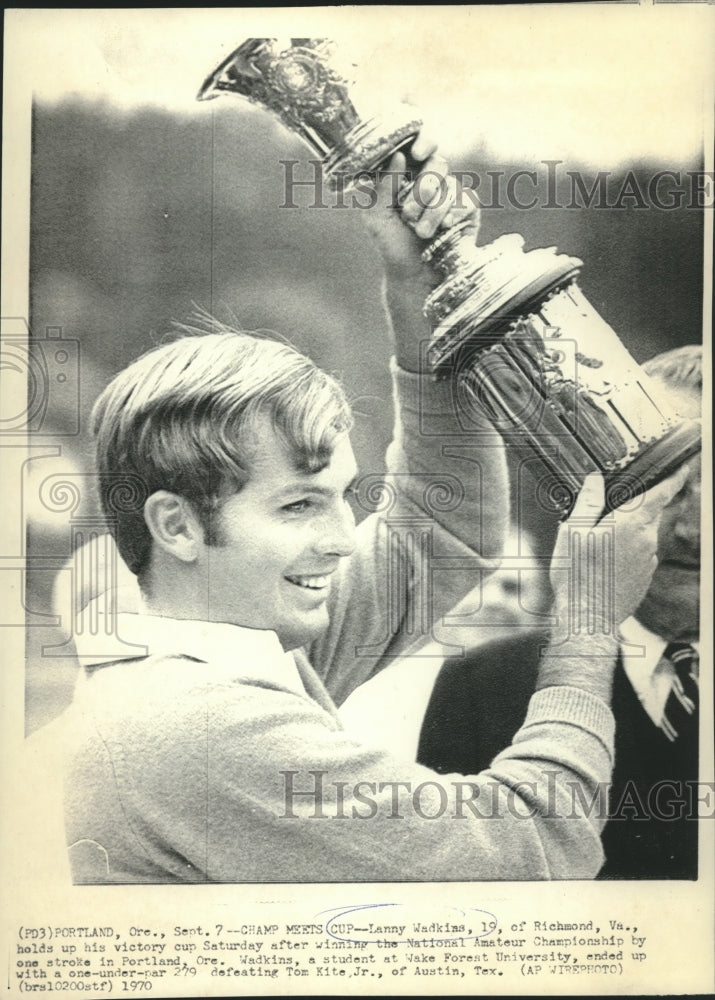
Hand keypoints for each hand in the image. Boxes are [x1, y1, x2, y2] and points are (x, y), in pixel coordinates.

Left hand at [361, 130, 480, 370]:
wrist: (414, 276)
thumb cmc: (392, 247)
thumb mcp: (376, 217)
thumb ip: (382, 186)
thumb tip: (398, 156)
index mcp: (408, 175)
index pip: (419, 145)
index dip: (422, 142)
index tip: (416, 153)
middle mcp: (431, 181)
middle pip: (438, 163)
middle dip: (423, 188)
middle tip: (409, 213)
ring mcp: (451, 195)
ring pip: (450, 185)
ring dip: (432, 212)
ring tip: (421, 233)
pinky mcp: (468, 211)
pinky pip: (465, 201)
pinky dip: (451, 216)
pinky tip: (444, 230)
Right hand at [549, 467, 690, 638]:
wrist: (587, 619)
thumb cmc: (577, 577)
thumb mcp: (572, 533)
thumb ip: (588, 503)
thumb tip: (595, 481)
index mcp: (630, 524)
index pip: (660, 494)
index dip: (674, 479)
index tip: (683, 468)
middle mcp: (646, 541)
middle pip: (651, 513)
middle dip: (640, 506)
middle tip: (615, 508)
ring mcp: (647, 561)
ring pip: (644, 535)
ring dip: (629, 531)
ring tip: (600, 541)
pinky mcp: (644, 577)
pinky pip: (640, 554)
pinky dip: (627, 550)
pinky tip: (605, 561)